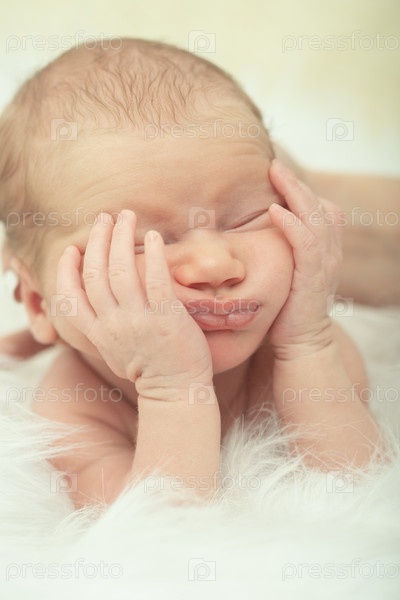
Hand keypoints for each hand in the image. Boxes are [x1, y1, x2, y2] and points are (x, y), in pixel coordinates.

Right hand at [56, 210, 213, 400]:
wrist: (178, 393)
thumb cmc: (149, 370)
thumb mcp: (114, 352)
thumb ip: (102, 328)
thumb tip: (97, 307)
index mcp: (98, 333)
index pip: (70, 297)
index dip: (66, 270)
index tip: (71, 250)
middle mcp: (113, 325)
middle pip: (95, 273)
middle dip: (96, 240)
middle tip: (104, 217)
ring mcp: (139, 321)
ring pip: (120, 270)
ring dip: (121, 238)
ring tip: (126, 217)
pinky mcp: (166, 318)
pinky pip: (156, 279)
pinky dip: (153, 254)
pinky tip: (154, 237)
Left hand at [267, 159, 342, 358]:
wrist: (301, 343)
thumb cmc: (287, 310)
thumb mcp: (287, 274)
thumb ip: (281, 252)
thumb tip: (255, 236)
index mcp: (323, 249)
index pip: (320, 209)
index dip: (301, 190)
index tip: (278, 174)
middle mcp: (329, 252)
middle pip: (318, 205)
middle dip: (296, 183)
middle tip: (274, 165)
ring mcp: (324, 263)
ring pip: (315, 217)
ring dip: (295, 192)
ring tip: (275, 173)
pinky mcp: (313, 277)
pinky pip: (306, 244)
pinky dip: (292, 225)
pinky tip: (275, 211)